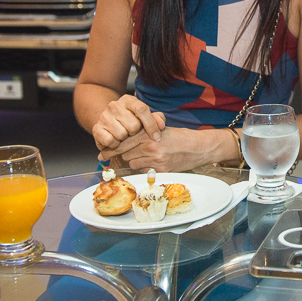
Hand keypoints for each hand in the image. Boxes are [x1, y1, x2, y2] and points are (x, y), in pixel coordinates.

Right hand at [90, 94, 165, 150]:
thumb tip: (161, 126)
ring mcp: (104, 116)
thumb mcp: (145, 117)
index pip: (142, 109)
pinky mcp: (96, 128)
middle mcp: (115, 105)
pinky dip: (114, 145)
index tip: (157, 137)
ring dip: (125, 140)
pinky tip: (115, 141)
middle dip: (135, 133)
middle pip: (133, 125)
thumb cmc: (131, 120)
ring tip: (124, 136)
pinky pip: (110, 141)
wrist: (107, 122)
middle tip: (132, 133)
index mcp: (128, 100)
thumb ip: (156, 119)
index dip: (151, 125)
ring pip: (122, 134)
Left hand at [98, 126, 214, 172]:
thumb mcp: (161, 129)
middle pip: (126, 154)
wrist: (198, 147)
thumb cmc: (181, 137)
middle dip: (123, 155)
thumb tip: (126, 138)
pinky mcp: (161, 170)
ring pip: (133, 164)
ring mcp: (155, 160)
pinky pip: (144, 171)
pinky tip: (150, 163)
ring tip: (142, 157)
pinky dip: (143, 168)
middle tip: (120, 156)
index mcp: (148, 135)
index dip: (111, 149)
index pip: (123, 142)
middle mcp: (150, 147)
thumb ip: (144, 132)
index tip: (103, 153)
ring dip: (134, 162)